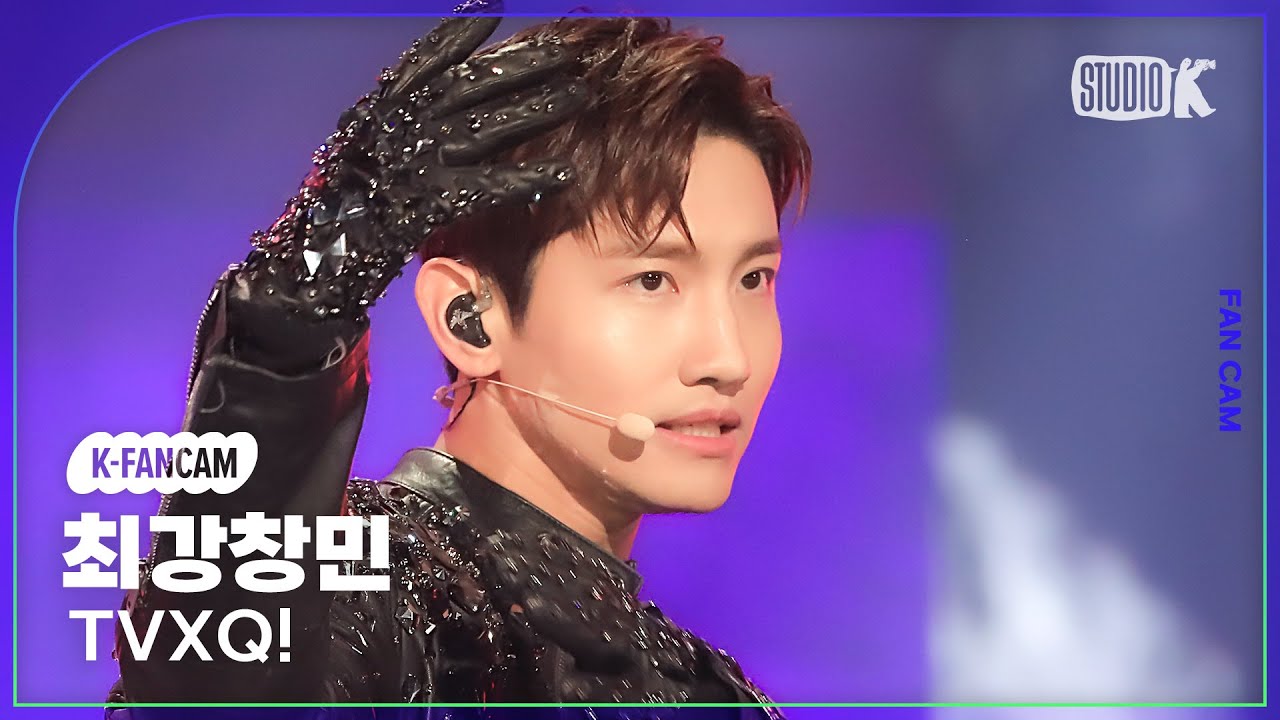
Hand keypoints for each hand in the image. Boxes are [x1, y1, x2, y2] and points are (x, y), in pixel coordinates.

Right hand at [222, 8, 585, 367]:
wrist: (319, 252)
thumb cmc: (347, 200)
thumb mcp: (367, 142)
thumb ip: (402, 116)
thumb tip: (443, 97)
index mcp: (384, 107)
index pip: (425, 58)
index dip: (459, 31)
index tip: (492, 6)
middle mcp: (403, 125)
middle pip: (473, 84)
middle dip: (523, 64)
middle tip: (567, 52)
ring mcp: (418, 161)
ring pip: (490, 126)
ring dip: (539, 109)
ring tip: (581, 95)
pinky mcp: (432, 201)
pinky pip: (490, 187)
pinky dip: (528, 181)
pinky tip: (563, 175)